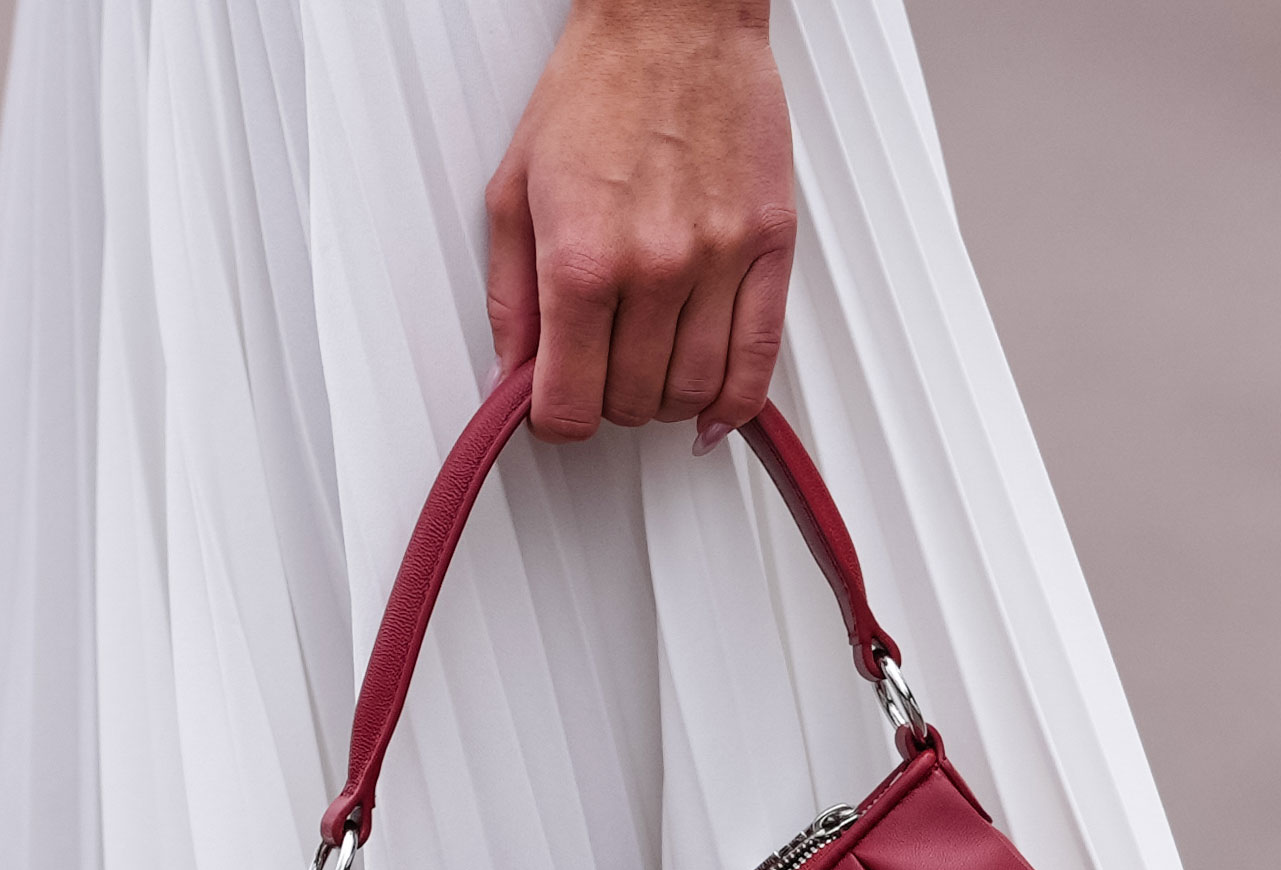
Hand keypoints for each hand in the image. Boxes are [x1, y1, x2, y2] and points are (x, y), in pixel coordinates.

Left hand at [485, 0, 794, 444]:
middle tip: (598, 372)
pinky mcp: (769, 247)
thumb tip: (513, 372)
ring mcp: (719, 261)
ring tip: (648, 372)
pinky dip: (736, 403)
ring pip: (694, 391)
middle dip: (607, 402)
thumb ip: (511, 296)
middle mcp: (654, 268)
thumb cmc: (597, 90)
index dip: (556, 419)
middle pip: (632, 402)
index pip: (570, 400)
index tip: (555, 409)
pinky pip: (759, 358)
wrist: (673, 23)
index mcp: (582, 258)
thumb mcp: (515, 191)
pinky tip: (713, 411)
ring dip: (665, 402)